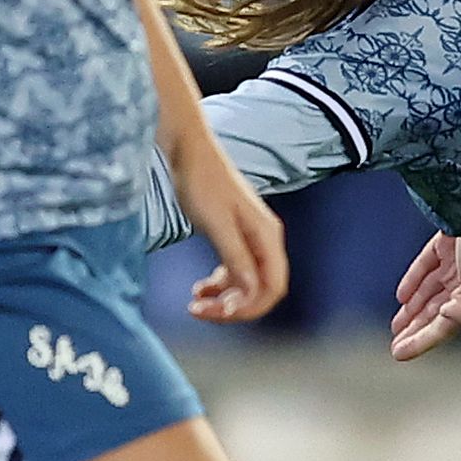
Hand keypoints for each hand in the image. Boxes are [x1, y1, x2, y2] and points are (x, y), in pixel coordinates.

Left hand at [171, 121, 291, 323]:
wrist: (188, 149)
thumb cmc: (201, 180)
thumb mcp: (216, 222)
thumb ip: (235, 256)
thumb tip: (249, 290)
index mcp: (267, 235)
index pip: (273, 287)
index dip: (250, 307)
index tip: (220, 312)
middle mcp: (265, 239)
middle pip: (261, 289)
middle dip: (233, 307)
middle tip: (199, 311)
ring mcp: (251, 238)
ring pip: (246, 284)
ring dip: (224, 299)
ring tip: (195, 302)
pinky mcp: (235, 236)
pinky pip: (235, 272)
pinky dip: (219, 285)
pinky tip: (199, 288)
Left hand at [386, 233, 460, 360]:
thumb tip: (445, 316)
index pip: (445, 327)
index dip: (421, 342)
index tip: (399, 353)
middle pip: (435, 312)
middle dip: (415, 329)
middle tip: (396, 343)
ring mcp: (456, 263)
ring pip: (428, 292)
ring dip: (412, 309)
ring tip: (397, 324)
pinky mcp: (446, 243)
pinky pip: (425, 266)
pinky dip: (412, 281)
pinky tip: (402, 296)